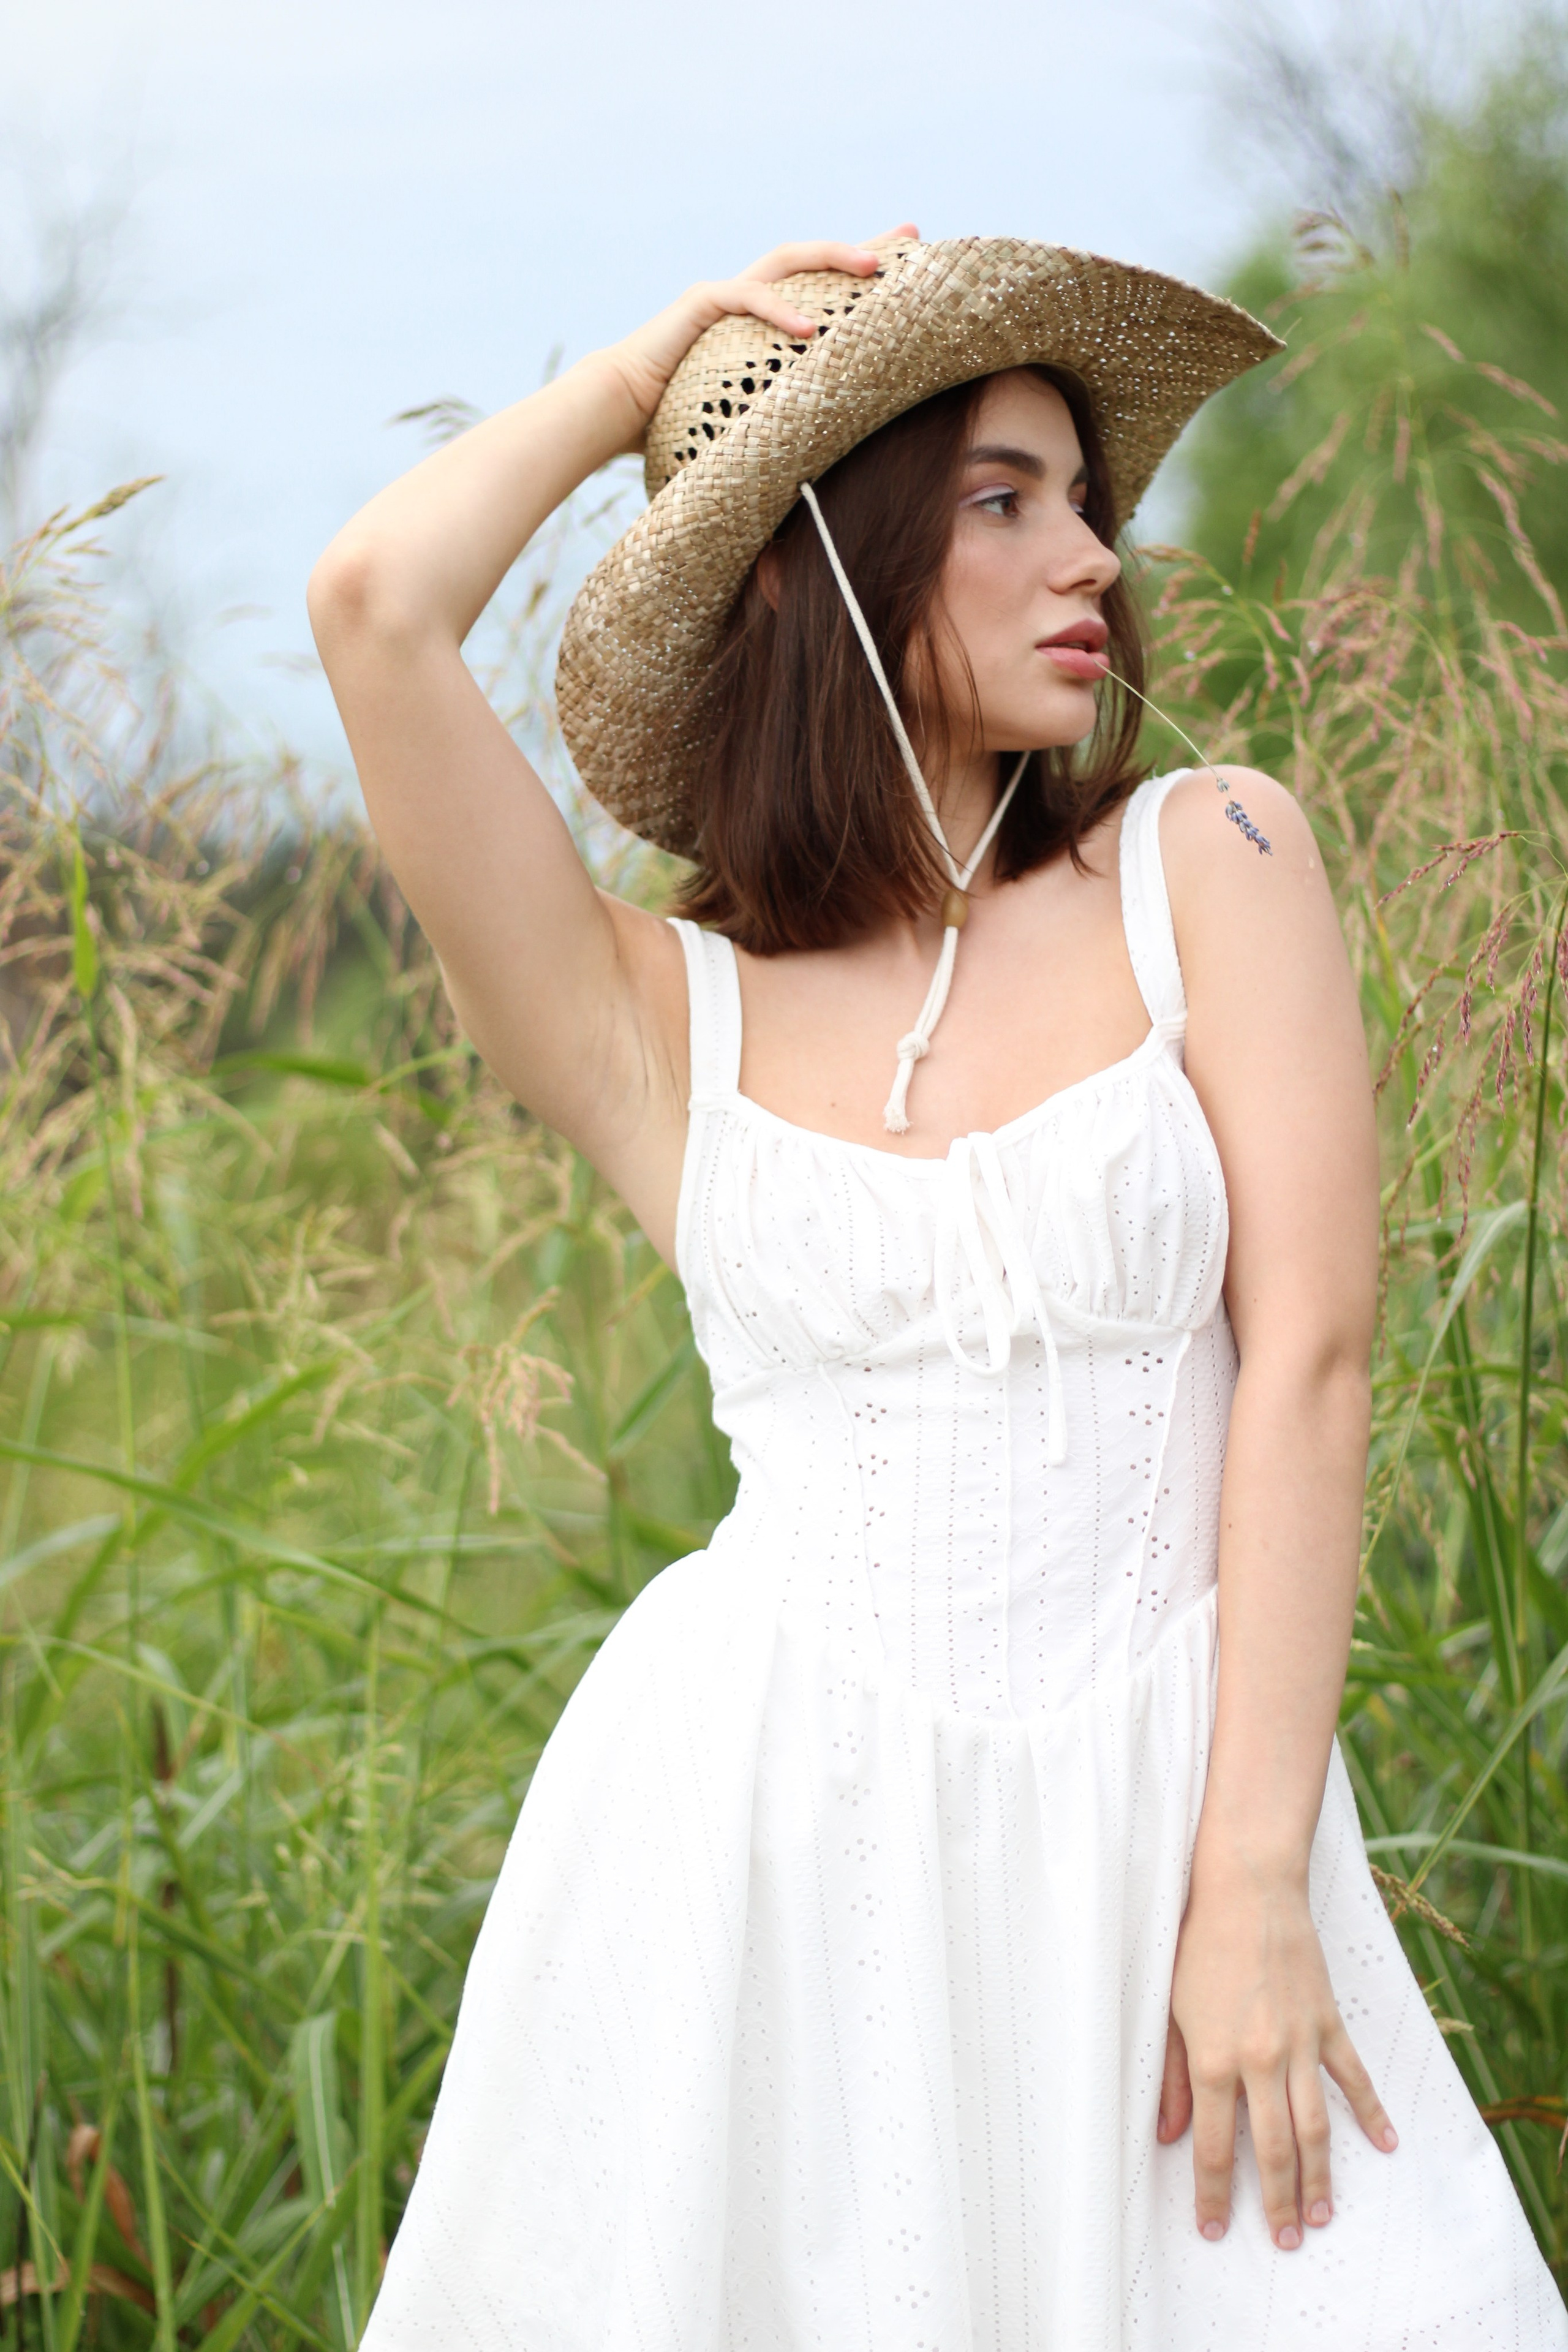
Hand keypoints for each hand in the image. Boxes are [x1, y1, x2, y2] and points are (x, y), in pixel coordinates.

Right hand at [600, 226, 917, 451]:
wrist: (620, 406)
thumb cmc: (679, 413)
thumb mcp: (749, 408)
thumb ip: (785, 409)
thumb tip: (833, 449)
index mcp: (761, 315)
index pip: (819, 282)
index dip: (860, 267)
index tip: (909, 259)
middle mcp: (747, 293)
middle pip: (813, 256)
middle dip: (862, 246)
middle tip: (911, 238)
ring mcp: (724, 294)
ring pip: (787, 261)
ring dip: (831, 258)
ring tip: (872, 269)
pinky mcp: (700, 304)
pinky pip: (747, 297)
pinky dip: (780, 310)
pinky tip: (813, 328)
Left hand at [1159, 1869, 1396, 2248]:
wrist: (1246, 1887)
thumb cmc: (1198, 1943)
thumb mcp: (1171, 2011)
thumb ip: (1170, 2076)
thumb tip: (1169, 2134)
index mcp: (1213, 2059)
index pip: (1215, 2147)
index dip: (1215, 2195)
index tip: (1216, 2230)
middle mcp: (1259, 2060)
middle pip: (1272, 2151)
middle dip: (1277, 2203)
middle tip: (1284, 2241)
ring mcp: (1299, 2043)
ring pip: (1315, 2127)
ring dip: (1320, 2177)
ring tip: (1322, 2217)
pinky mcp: (1327, 2022)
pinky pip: (1353, 2077)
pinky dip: (1372, 2112)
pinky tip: (1385, 2145)